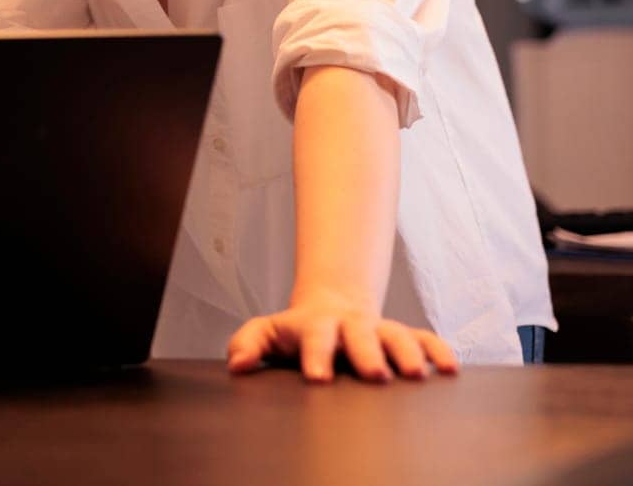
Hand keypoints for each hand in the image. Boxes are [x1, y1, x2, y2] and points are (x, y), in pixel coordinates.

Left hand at [225, 291, 458, 381]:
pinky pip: (425, 338)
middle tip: (375, 376)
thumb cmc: (296, 332)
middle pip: (361, 335)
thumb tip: (237, 365)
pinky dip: (438, 350)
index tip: (317, 378)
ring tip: (416, 375)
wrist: (331, 308)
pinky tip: (450, 370)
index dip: (316, 356)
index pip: (315, 337)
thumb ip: (248, 344)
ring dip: (408, 352)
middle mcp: (352, 325)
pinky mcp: (403, 335)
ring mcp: (379, 328)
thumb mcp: (268, 333)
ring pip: (397, 334)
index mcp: (317, 325)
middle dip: (368, 354)